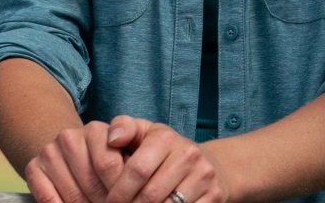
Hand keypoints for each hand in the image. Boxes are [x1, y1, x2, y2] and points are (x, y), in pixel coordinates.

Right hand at [25, 120, 123, 202]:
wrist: (70, 152)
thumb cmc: (105, 159)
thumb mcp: (124, 154)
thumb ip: (131, 166)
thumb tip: (132, 190)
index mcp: (95, 130)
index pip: (110, 166)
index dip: (121, 192)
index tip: (127, 201)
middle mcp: (69, 137)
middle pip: (92, 184)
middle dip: (105, 202)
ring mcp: (49, 152)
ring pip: (73, 196)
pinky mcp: (33, 167)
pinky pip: (49, 199)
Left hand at [101, 116, 227, 202]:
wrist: (207, 164)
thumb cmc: (164, 150)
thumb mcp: (143, 132)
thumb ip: (123, 128)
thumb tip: (112, 138)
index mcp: (166, 137)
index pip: (137, 170)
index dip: (119, 191)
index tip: (109, 201)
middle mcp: (189, 154)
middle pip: (151, 194)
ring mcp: (204, 176)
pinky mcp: (215, 196)